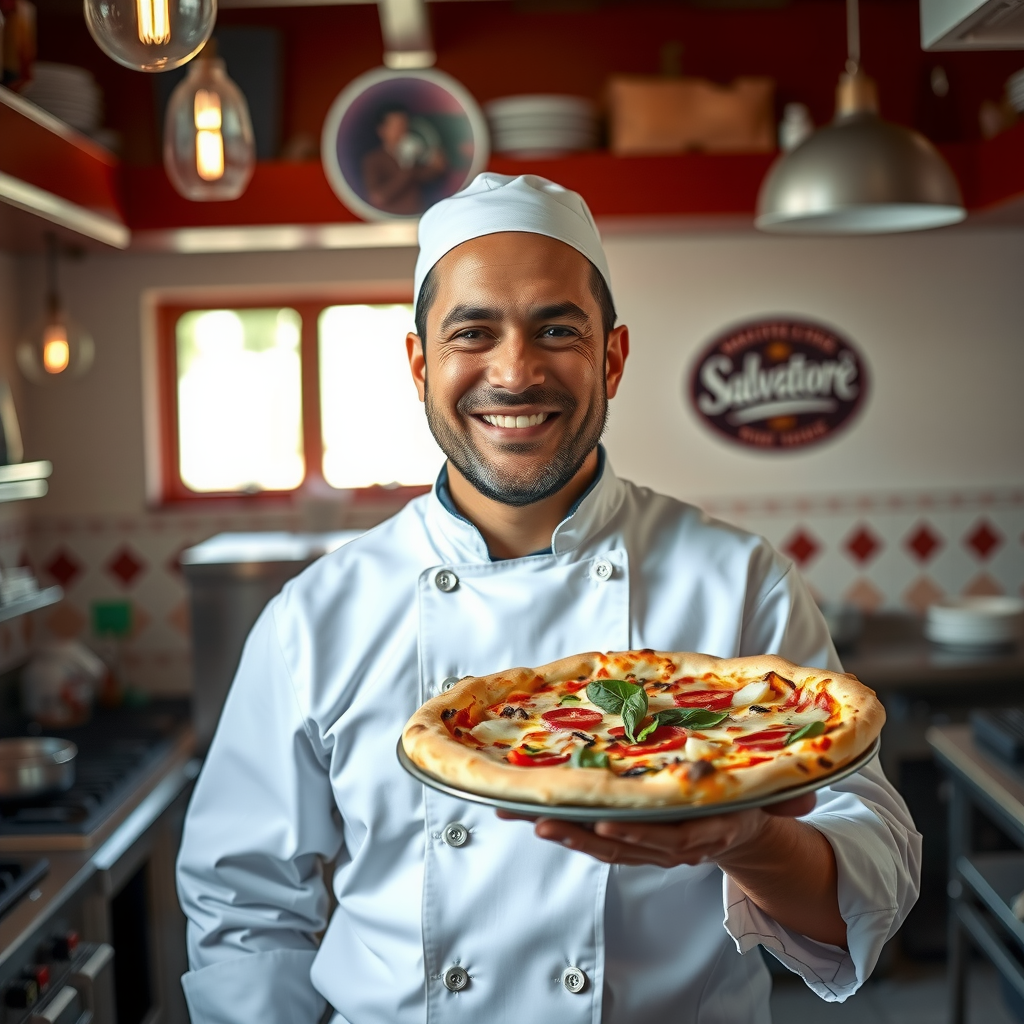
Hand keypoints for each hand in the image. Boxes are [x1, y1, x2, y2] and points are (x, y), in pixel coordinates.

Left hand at [497, 792, 815, 868]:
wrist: (742, 829)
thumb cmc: (750, 797)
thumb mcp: (774, 797)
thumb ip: (788, 797)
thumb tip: (807, 794)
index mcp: (711, 830)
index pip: (672, 838)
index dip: (639, 834)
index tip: (607, 825)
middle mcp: (676, 843)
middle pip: (624, 844)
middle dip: (581, 835)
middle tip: (545, 820)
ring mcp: (651, 844)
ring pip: (601, 845)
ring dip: (562, 831)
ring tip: (524, 814)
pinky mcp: (632, 839)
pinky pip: (595, 839)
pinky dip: (564, 828)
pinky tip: (532, 812)